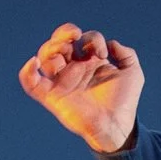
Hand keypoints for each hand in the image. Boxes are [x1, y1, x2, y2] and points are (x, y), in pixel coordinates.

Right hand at [17, 23, 144, 152]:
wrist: (117, 126)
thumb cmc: (124, 103)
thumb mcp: (133, 73)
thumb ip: (127, 54)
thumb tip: (112, 44)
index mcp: (89, 63)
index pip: (82, 40)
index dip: (91, 38)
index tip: (102, 52)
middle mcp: (74, 70)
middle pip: (58, 44)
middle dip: (64, 33)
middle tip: (75, 35)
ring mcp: (62, 82)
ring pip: (45, 58)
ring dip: (50, 47)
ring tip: (64, 49)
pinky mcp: (52, 97)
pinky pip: (31, 84)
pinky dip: (27, 72)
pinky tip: (34, 62)